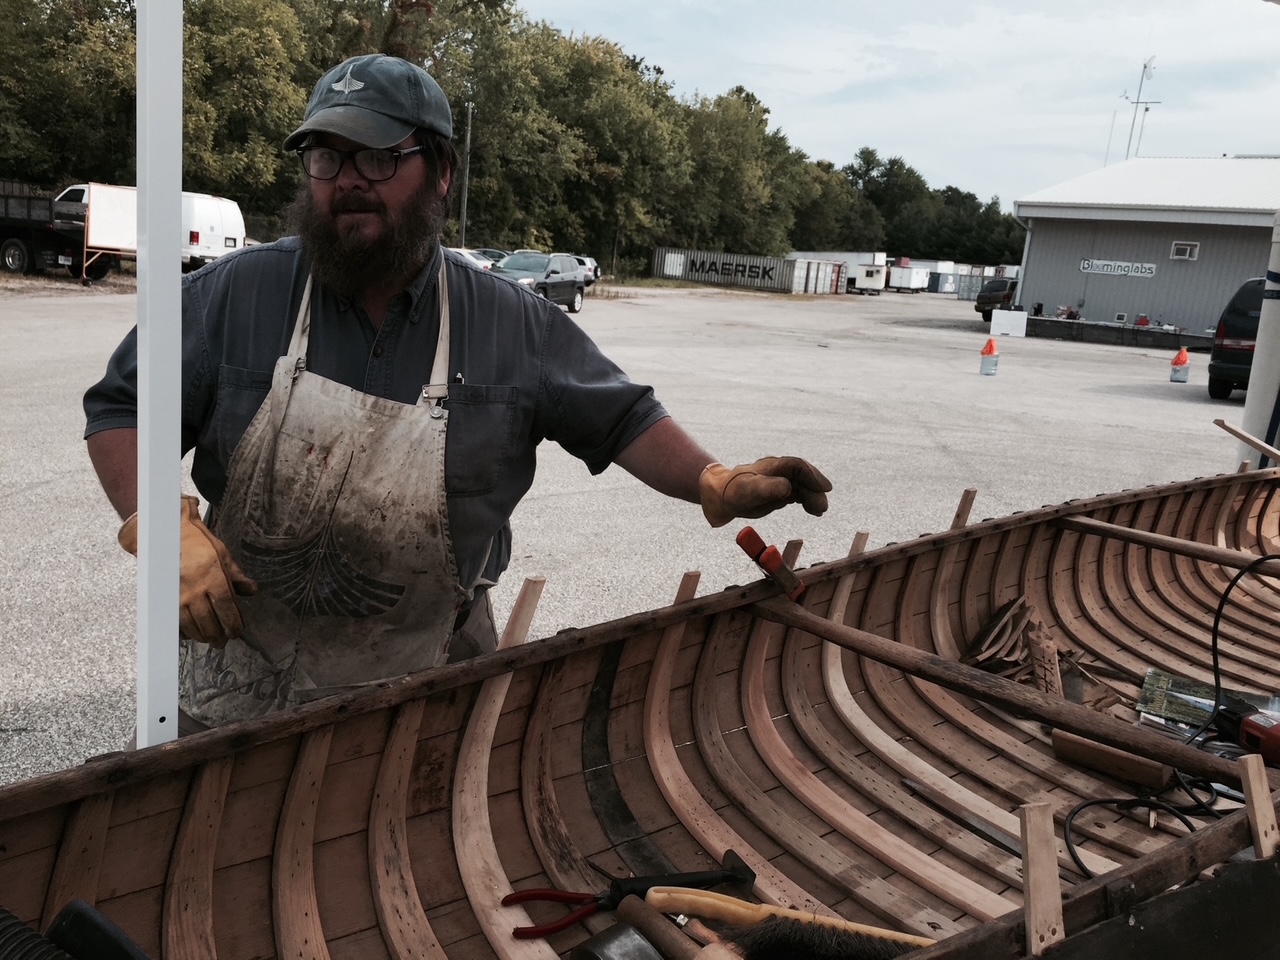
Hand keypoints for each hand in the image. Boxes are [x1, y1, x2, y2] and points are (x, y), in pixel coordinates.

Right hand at [118, 496, 258, 646]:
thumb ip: (237, 576)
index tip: (238, 631)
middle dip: (219, 635)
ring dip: (204, 636)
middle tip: (225, 640)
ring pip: (193, 626)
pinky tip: (194, 633)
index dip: (233, 623)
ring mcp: (179, 596)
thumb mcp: (224, 555)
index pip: (227, 608)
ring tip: (212, 639)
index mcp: (213, 577)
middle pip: (210, 622)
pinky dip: (187, 631)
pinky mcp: (167, 599)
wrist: (168, 536)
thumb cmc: (199, 544)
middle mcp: (195, 589)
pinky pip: (177, 621)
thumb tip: (253, 590)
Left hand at [699, 457, 831, 527]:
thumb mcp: (749, 490)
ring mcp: (780, 481)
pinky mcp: (780, 492)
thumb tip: (787, 487)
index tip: (825, 488)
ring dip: (813, 497)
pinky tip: (814, 511)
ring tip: (819, 511)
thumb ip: (767, 488)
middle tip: (821, 508)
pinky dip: (808, 501)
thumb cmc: (734, 491)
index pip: (798, 466)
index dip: (813, 475)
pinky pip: (799, 494)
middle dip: (815, 490)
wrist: (722, 496)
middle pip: (804, 477)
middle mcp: (779, 472)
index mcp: (773, 466)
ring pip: (803, 487)